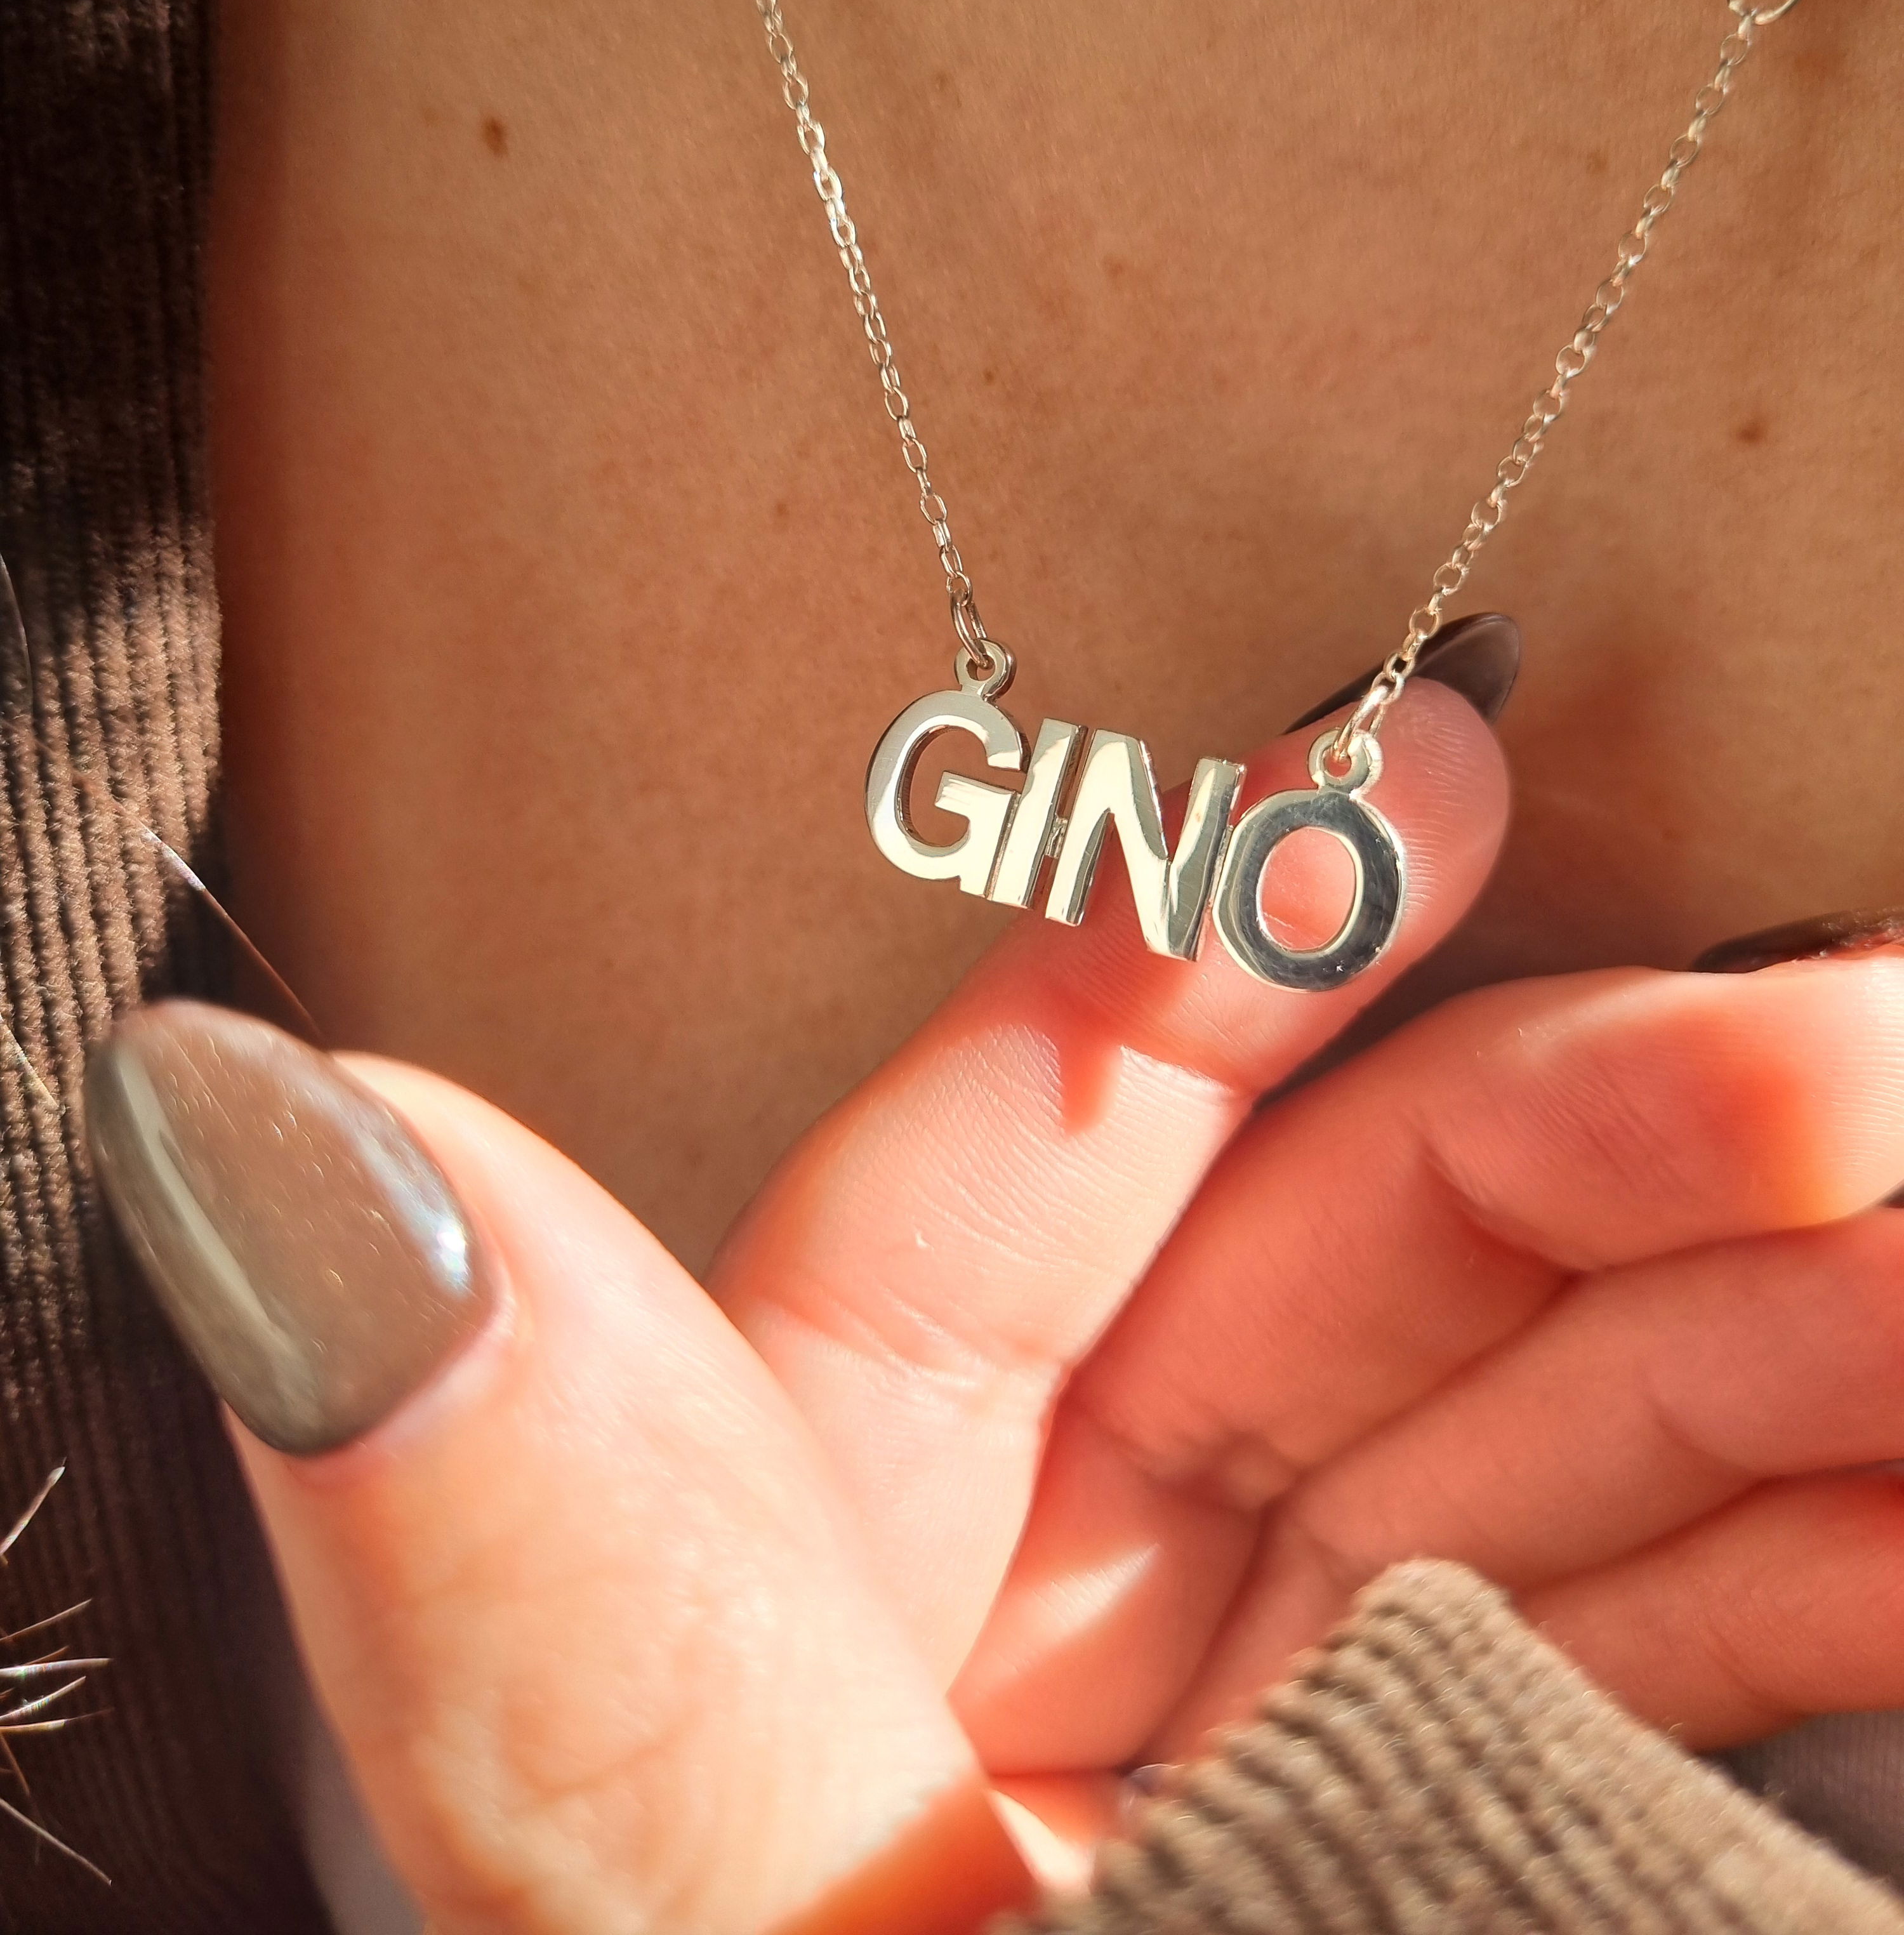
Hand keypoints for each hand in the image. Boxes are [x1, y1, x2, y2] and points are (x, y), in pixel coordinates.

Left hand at [87, 682, 1903, 1930]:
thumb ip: (552, 1619)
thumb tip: (296, 1170)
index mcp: (799, 1706)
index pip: (960, 1249)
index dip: (1162, 989)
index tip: (1381, 791)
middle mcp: (1046, 1719)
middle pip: (1320, 1302)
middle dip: (1586, 1136)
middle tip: (1828, 1050)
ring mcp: (1315, 1776)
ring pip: (1547, 1433)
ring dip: (1780, 1291)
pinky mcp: (1508, 1851)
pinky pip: (1691, 1596)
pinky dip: (1847, 1477)